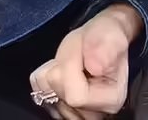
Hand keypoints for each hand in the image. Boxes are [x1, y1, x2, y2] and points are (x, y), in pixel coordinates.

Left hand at [29, 3, 143, 118]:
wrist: (101, 38)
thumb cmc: (106, 37)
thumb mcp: (108, 36)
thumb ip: (104, 50)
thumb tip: (97, 67)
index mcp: (110, 100)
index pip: (76, 97)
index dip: (72, 70)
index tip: (83, 55)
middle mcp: (94, 113)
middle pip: (59, 98)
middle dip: (61, 71)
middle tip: (78, 56)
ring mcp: (75, 113)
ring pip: (45, 95)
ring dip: (53, 72)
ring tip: (72, 63)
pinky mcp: (59, 107)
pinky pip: (37, 90)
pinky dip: (45, 76)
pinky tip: (62, 69)